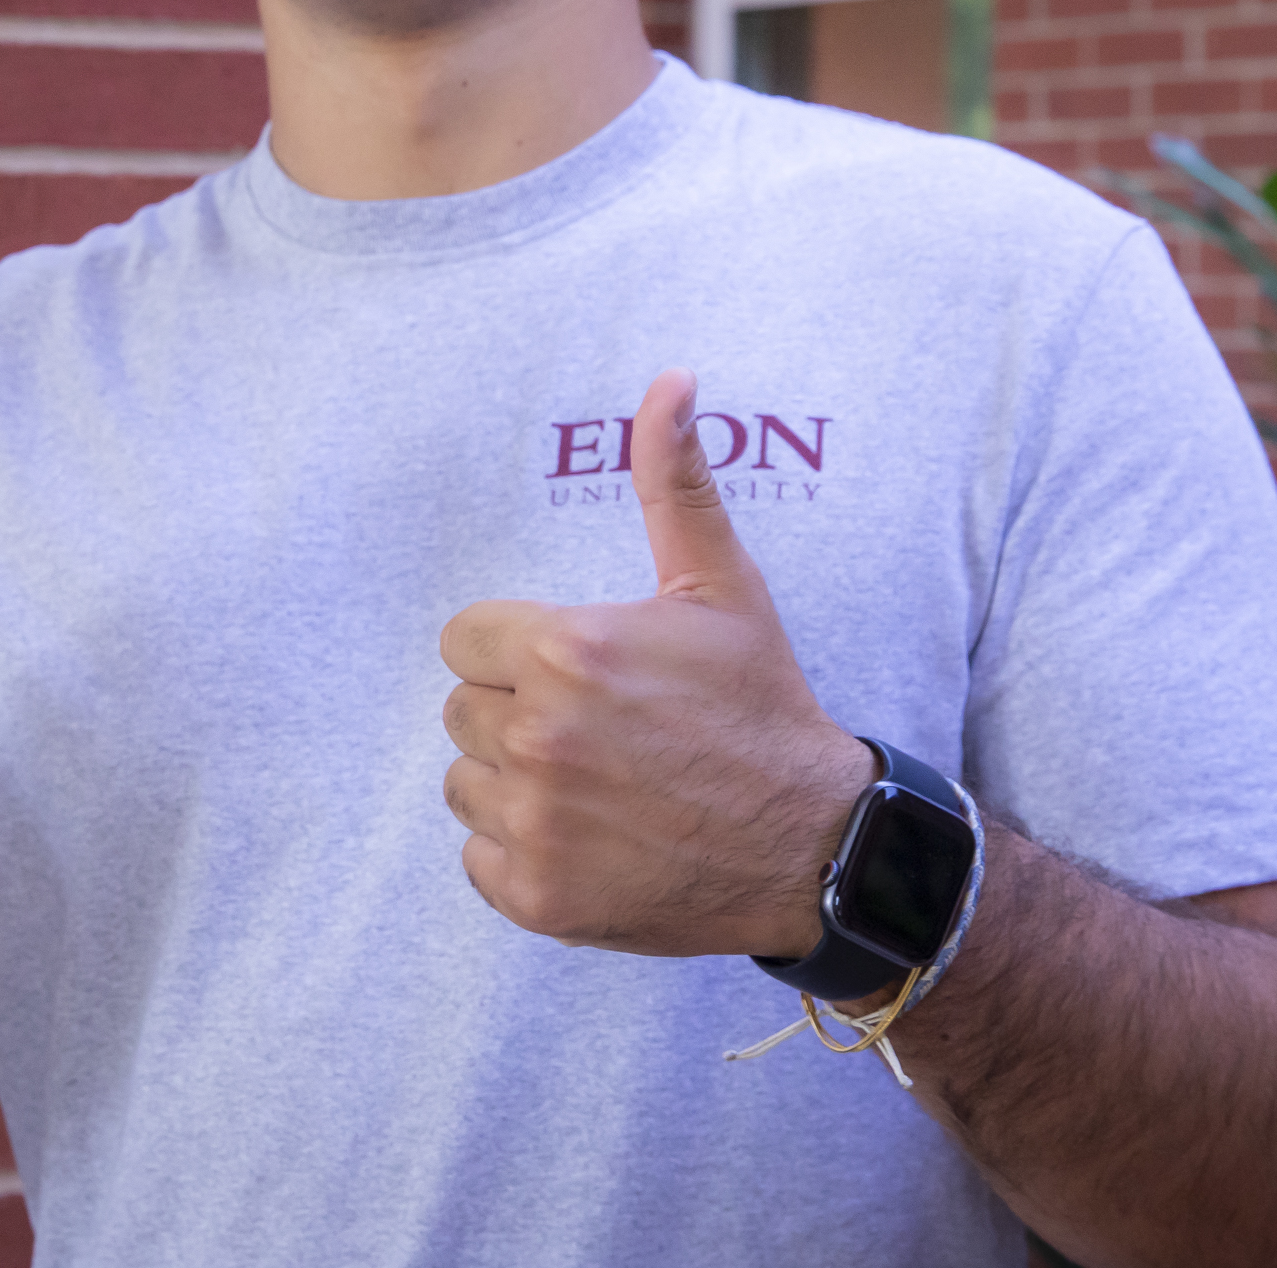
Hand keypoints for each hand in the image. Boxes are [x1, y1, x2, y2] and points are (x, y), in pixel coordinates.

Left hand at [439, 367, 872, 957]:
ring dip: (513, 783)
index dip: (519, 651)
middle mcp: (541, 738)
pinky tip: (594, 838)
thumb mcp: (720, 586)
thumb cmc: (759, 705)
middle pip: (462, 708)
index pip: (464, 639)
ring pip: (464, 781)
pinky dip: (523, 853)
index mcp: (568, 652)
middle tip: (601, 731)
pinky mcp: (537, 897)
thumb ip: (674, 482)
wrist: (814, 843)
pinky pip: (478, 856)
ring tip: (599, 784)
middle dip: (518, 713)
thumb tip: (671, 380)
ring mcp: (536, 824)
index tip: (582, 671)